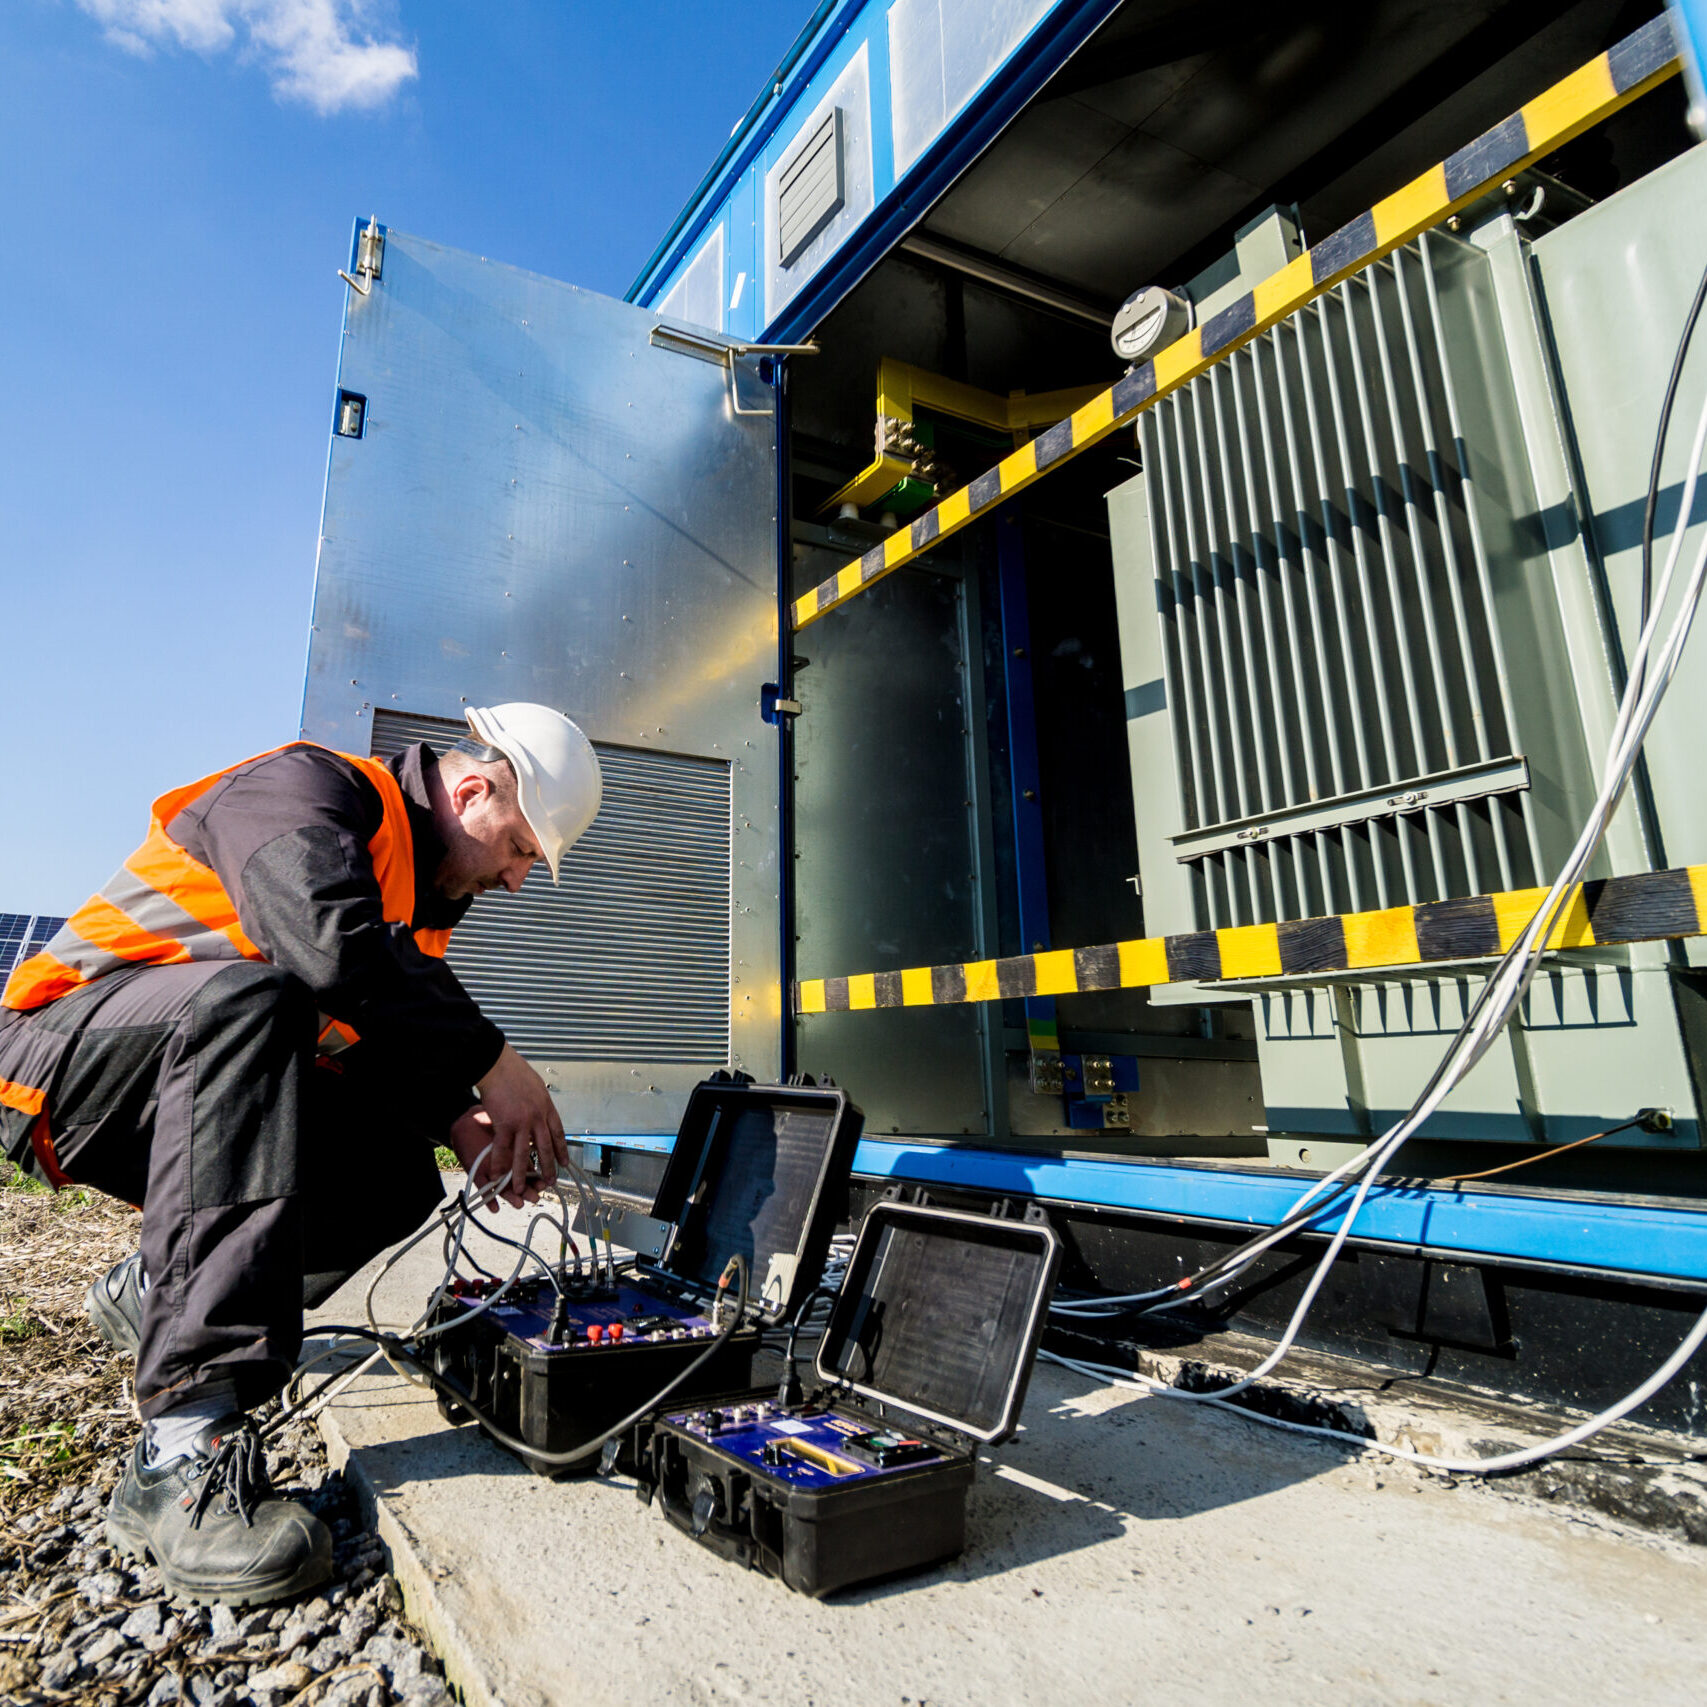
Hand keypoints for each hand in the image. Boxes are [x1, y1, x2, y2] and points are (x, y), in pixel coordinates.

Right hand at [464, 1043, 567, 1209]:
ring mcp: (522, 1122)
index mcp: (547, 1107)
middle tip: (550, 1182)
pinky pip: (503, 1149)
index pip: (558, 1133)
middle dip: (548, 1167)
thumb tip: (541, 1108)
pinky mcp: (505, 1124)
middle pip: (545, 1147)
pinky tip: (498, 1176)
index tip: (565, 1162)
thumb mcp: (535, 1086)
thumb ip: (539, 1102)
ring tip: (522, 1189)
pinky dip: (500, 1164)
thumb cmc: (514, 1071)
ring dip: (522, 1174)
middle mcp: (538, 1117)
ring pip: (524, 1154)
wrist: (498, 1066)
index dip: (561, 1150)